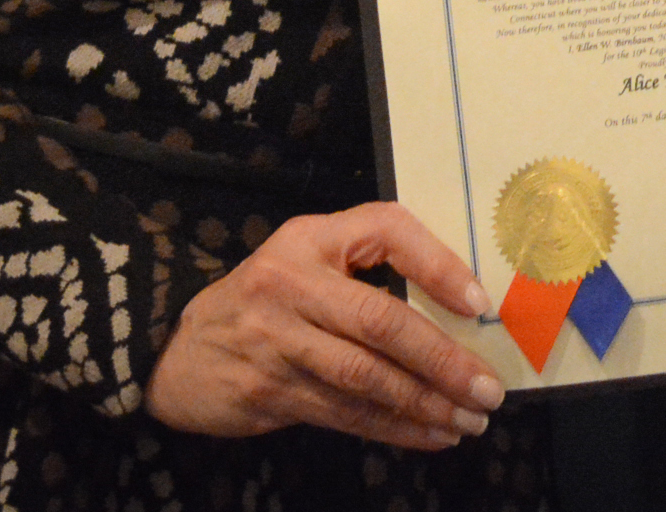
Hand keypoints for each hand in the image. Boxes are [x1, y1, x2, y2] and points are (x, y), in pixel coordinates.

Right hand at [143, 202, 506, 449]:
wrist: (177, 352)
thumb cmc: (264, 300)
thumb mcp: (304, 260)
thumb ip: (364, 270)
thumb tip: (458, 312)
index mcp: (310, 237)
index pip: (386, 231)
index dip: (438, 265)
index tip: (479, 304)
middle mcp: (291, 282)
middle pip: (381, 321)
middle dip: (443, 359)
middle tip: (488, 389)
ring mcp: (277, 340)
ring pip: (367, 377)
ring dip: (426, 404)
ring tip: (470, 420)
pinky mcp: (270, 391)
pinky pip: (346, 413)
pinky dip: (395, 428)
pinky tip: (432, 435)